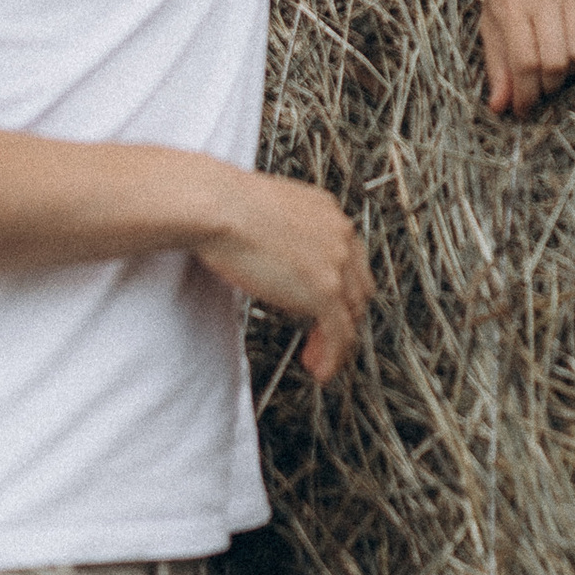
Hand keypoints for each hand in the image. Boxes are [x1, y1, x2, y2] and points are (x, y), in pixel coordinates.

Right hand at [192, 170, 372, 383]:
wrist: (217, 207)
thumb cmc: (223, 206)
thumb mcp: (266, 214)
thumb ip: (284, 235)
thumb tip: (275, 255)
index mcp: (327, 212)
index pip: (348, 258)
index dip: (339, 287)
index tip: (322, 303)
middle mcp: (340, 235)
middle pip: (357, 287)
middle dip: (342, 315)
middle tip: (320, 335)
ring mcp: (336, 264)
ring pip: (352, 314)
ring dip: (337, 341)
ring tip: (317, 357)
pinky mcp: (325, 291)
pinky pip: (340, 334)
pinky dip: (333, 357)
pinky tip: (320, 369)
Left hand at [480, 0, 574, 117]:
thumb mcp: (493, 9)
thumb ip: (496, 58)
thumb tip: (499, 106)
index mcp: (510, 1)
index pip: (523, 63)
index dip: (525, 95)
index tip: (524, 109)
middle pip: (554, 62)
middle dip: (547, 86)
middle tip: (542, 88)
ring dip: (571, 69)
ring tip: (560, 64)